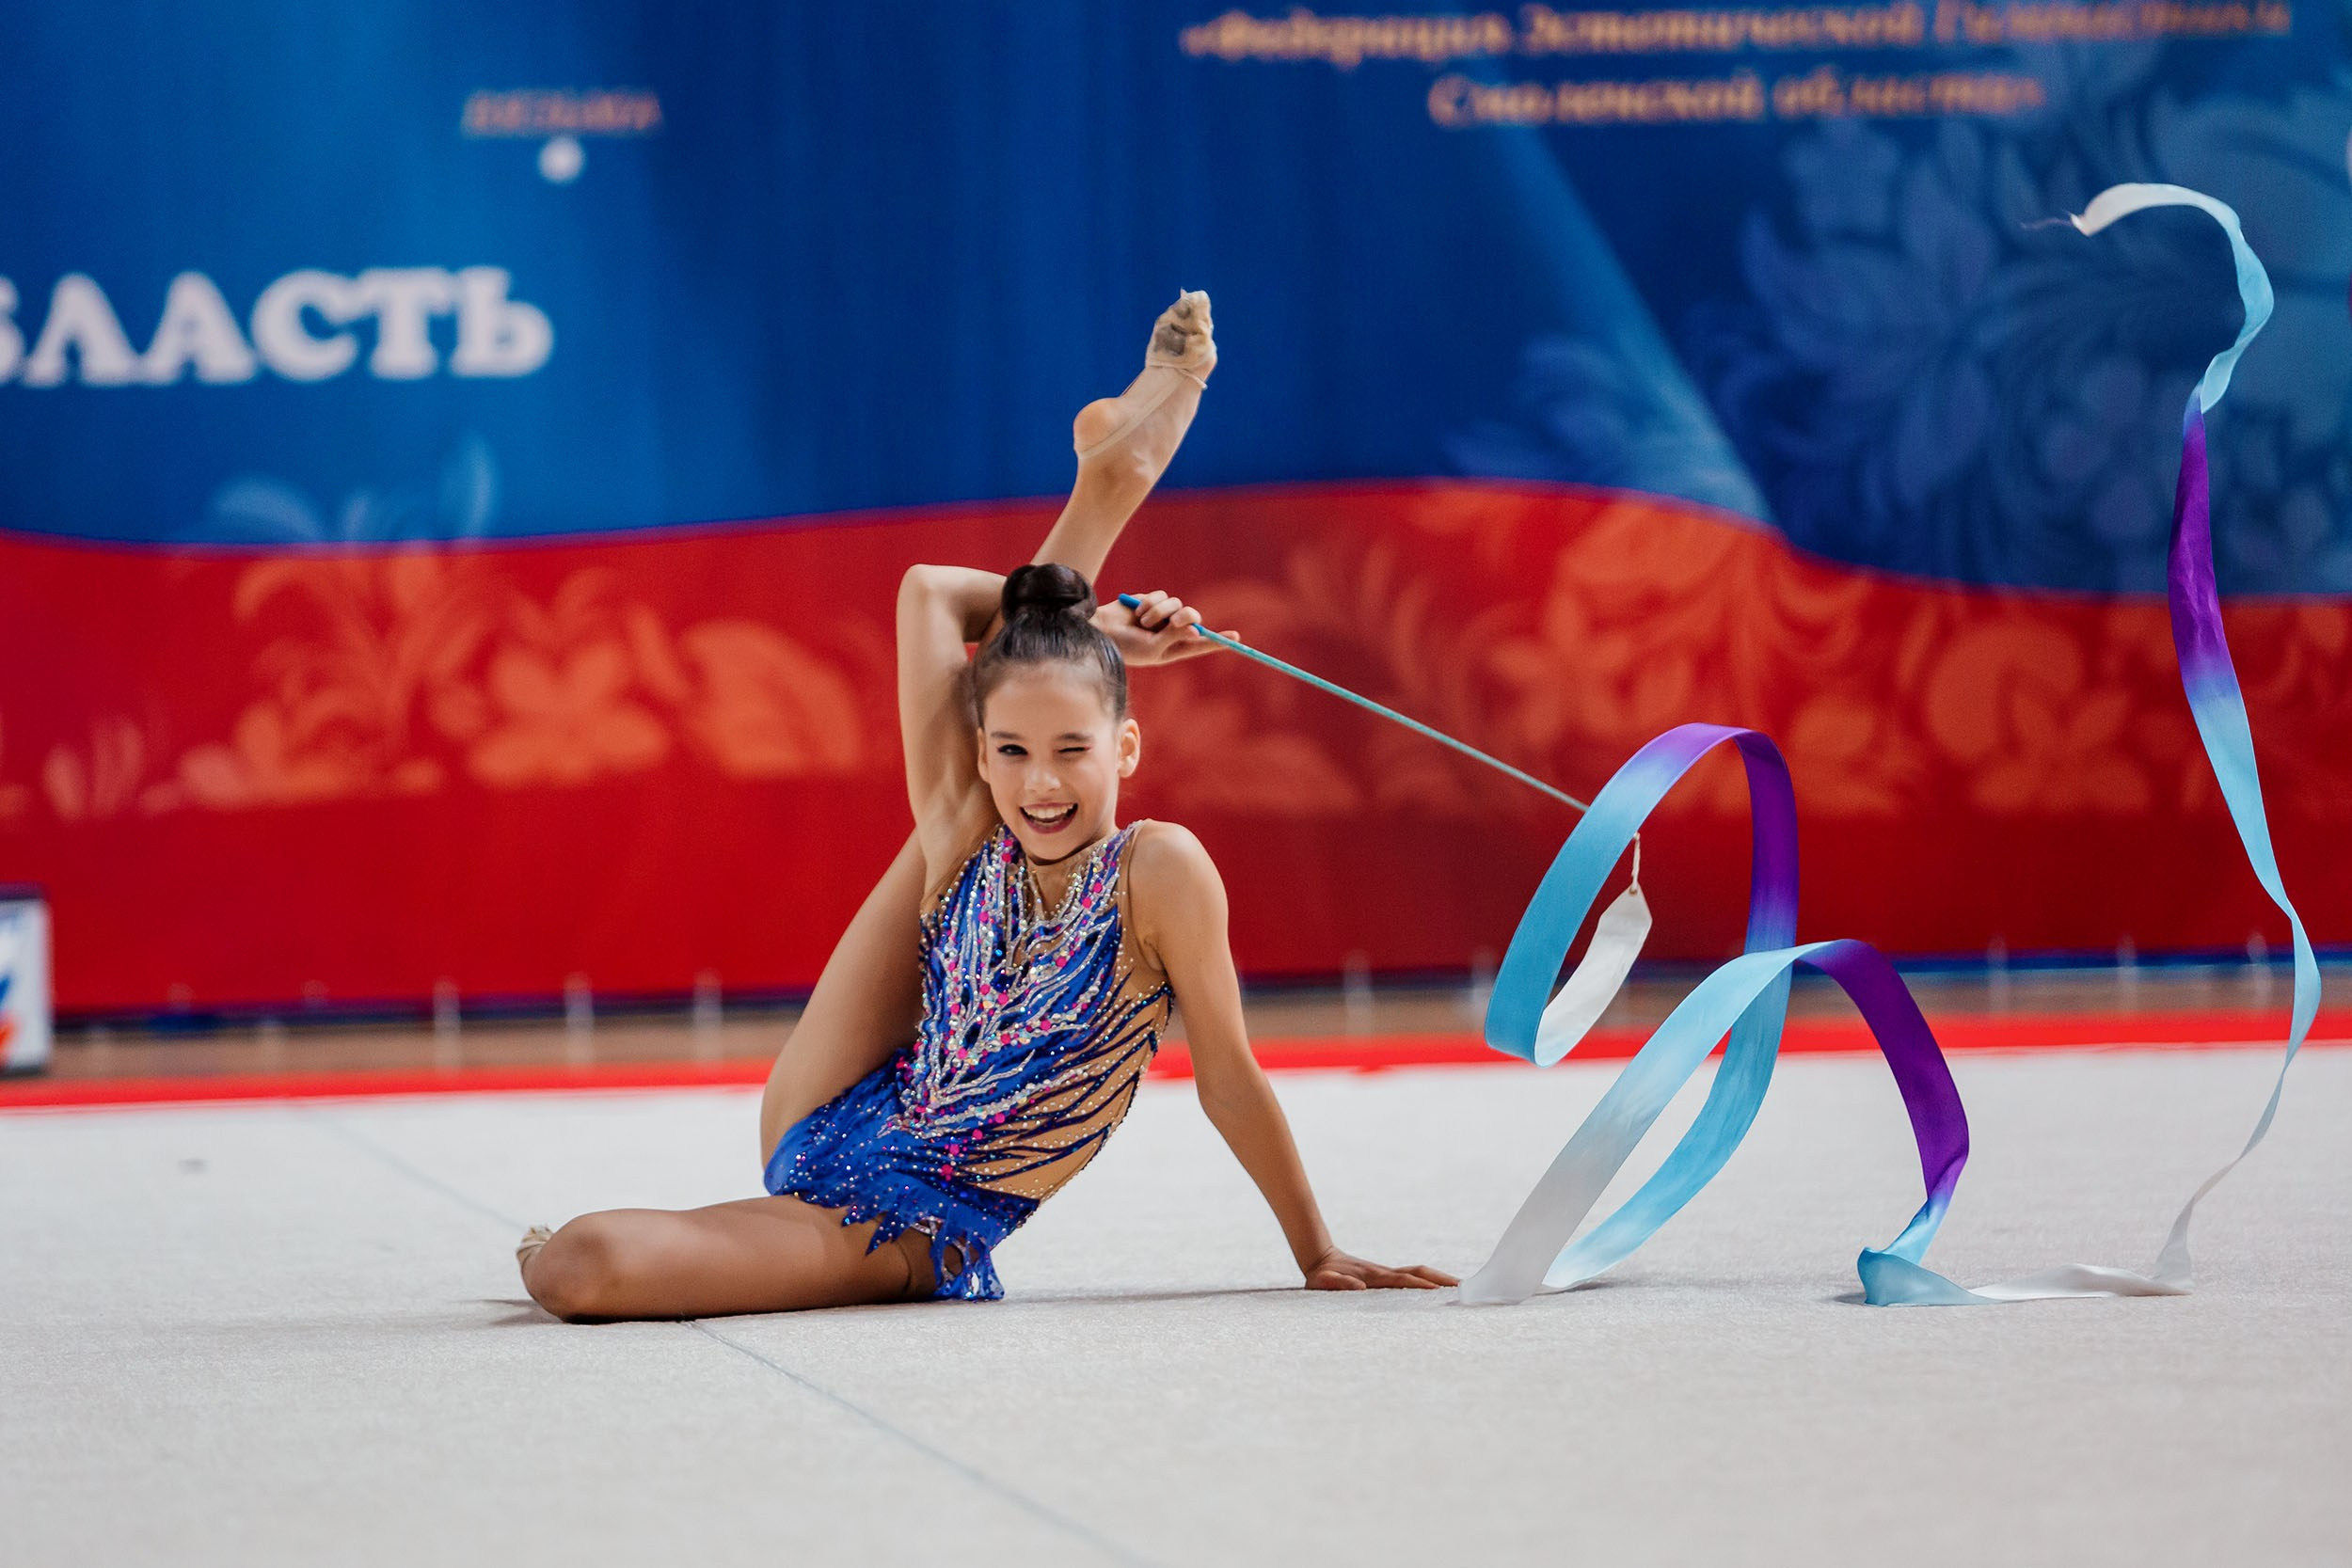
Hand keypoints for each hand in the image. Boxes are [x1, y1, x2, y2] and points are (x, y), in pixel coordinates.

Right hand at [1096, 590, 1230, 667]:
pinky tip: (1137, 611)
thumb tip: (1194, 627)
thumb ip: (1173, 637)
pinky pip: (1161, 595)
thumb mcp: (1151, 648)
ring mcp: (1162, 615)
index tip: (1236, 637)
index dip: (1219, 641)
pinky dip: (1150, 603)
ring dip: (1161, 612)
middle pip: (1193, 618)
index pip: (1201, 644)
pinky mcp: (1151, 600)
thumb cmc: (1125, 647)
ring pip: (1176, 604)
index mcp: (1174, 649)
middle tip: (1175, 622)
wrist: (1100, 630)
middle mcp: (1171, 632)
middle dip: (1187, 617)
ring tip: (1143, 621)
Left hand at [1302, 1247, 1458, 1291]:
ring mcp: (1387, 1274)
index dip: (1420, 1286)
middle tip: (1463, 1287)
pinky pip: (1412, 1278)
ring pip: (1418, 1274)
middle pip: (1419, 1273)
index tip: (1438, 1291)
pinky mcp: (1387, 1277)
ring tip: (1461, 1288)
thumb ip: (1337, 1284)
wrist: (1320, 1259)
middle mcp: (1384, 1274)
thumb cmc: (1321, 1277)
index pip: (1402, 1281)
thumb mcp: (1322, 1283)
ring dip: (1439, 1279)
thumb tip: (1358, 1287)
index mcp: (1372, 1277)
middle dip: (1440, 1279)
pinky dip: (1429, 1281)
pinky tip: (1440, 1290)